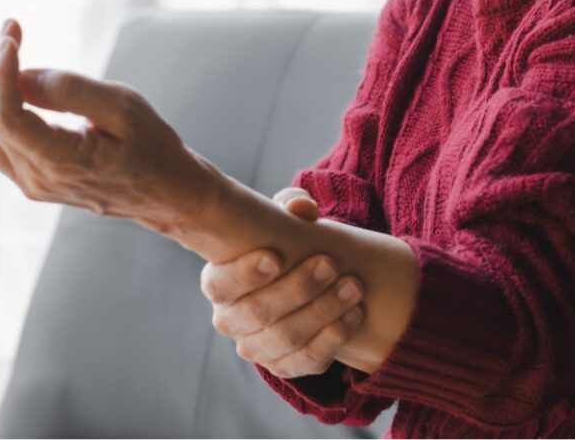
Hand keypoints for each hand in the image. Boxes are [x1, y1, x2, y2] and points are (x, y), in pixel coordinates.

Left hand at [0, 19, 214, 224]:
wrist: (164, 191)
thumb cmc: (151, 146)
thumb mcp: (123, 107)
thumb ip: (71, 91)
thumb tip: (21, 75)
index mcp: (60, 163)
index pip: (4, 117)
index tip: (11, 36)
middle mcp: (36, 179)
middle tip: (9, 31)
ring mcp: (29, 182)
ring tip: (5, 48)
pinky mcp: (29, 177)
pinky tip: (5, 76)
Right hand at [200, 188, 367, 377]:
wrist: (308, 287)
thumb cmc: (289, 248)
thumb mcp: (286, 224)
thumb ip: (290, 208)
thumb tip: (302, 207)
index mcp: (219, 283)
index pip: (219, 285)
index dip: (244, 274)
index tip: (277, 256)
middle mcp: (231, 320)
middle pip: (256, 313)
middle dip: (297, 288)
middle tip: (330, 264)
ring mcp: (256, 348)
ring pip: (285, 338)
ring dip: (322, 311)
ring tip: (353, 286)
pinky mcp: (283, 367)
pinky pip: (306, 361)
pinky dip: (333, 338)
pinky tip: (354, 314)